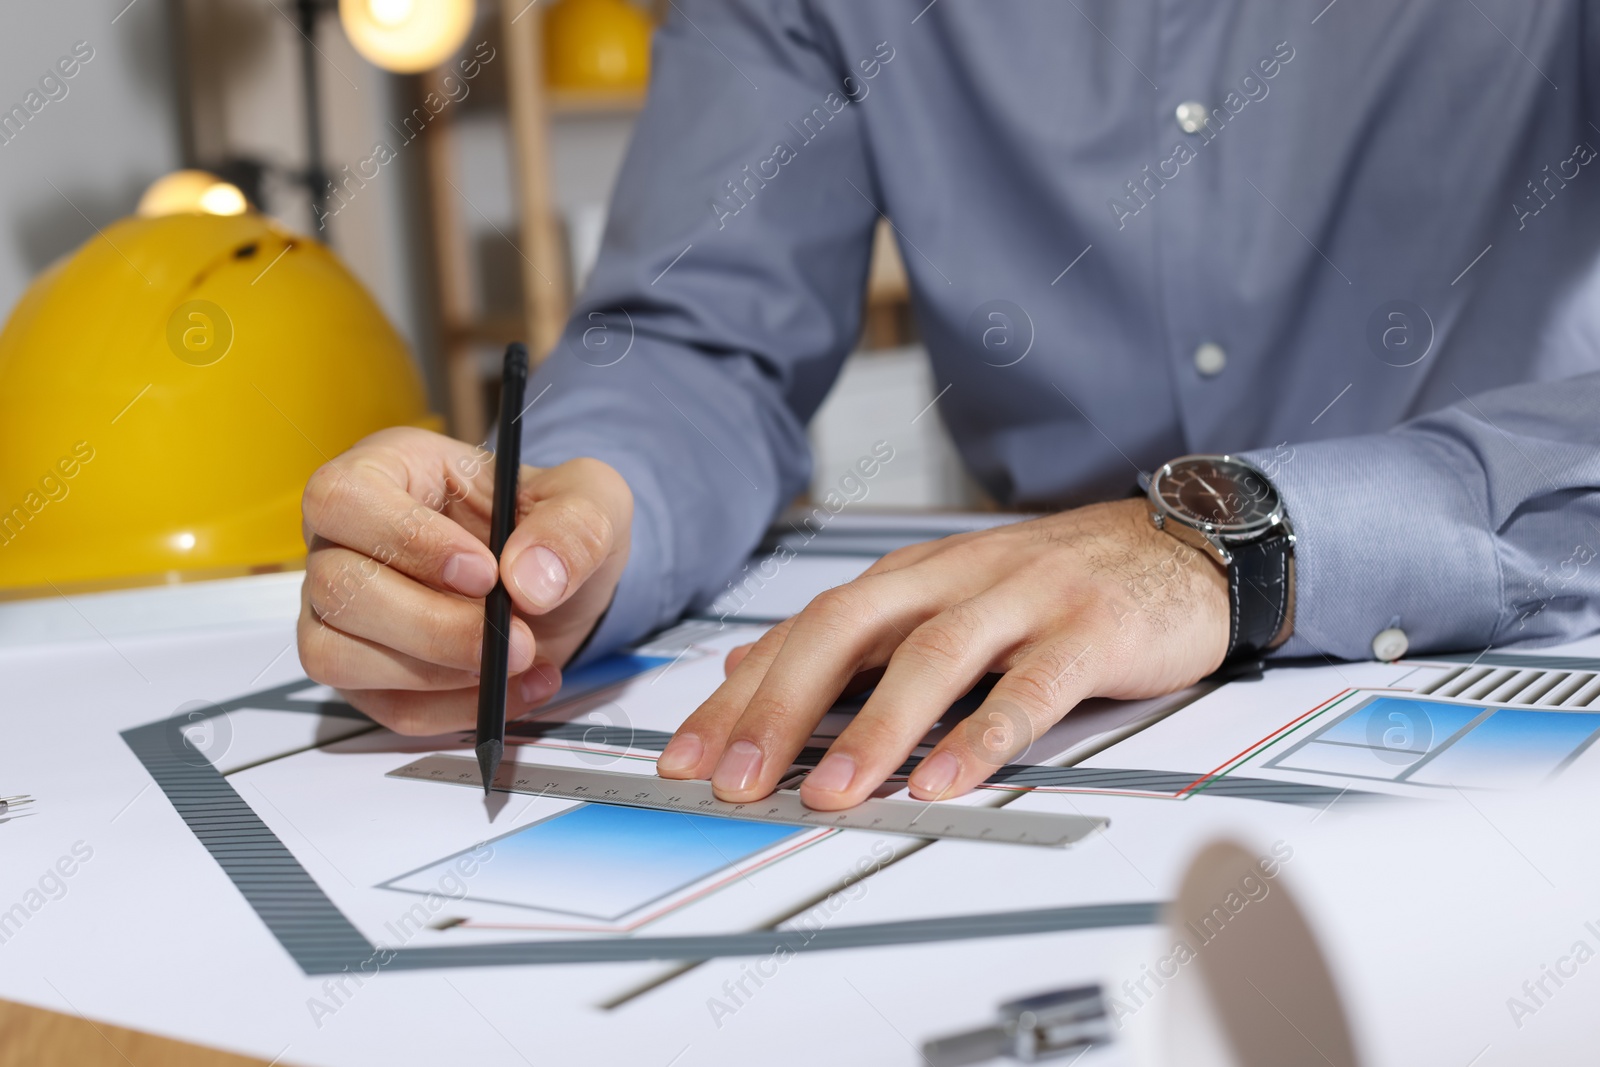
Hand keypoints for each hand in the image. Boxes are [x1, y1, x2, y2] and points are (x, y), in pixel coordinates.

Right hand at [296, 427, 631, 733]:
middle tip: (518, 635)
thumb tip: (528, 580)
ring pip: (339, 656)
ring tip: (521, 658)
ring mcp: (343, 611)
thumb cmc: (553, 525)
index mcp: (387, 470)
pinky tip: (519, 686)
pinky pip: (386, 708)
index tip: (485, 573)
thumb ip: (573, 526)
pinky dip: (457, 711)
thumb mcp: (592, 501)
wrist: (562, 585)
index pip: (345, 498)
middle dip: (435, 625)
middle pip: (339, 587)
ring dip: (437, 676)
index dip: (406, 541)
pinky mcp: (365, 672)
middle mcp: (345, 538)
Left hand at [655, 499, 1230, 807]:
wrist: (1179, 541)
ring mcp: (1020, 600)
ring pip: (930, 657)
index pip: (804, 632)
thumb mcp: (942, 597)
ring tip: (830, 792)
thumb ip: (852, 638)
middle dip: (781, 707)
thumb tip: (747, 669)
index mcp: (910, 579)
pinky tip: (946, 780)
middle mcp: (952, 580)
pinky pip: (1028, 688)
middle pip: (845, 631)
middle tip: (734, 778)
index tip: (687, 756)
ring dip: (873, 728)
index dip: (740, 695)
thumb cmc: (1054, 582)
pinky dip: (983, 735)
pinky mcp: (1087, 630)